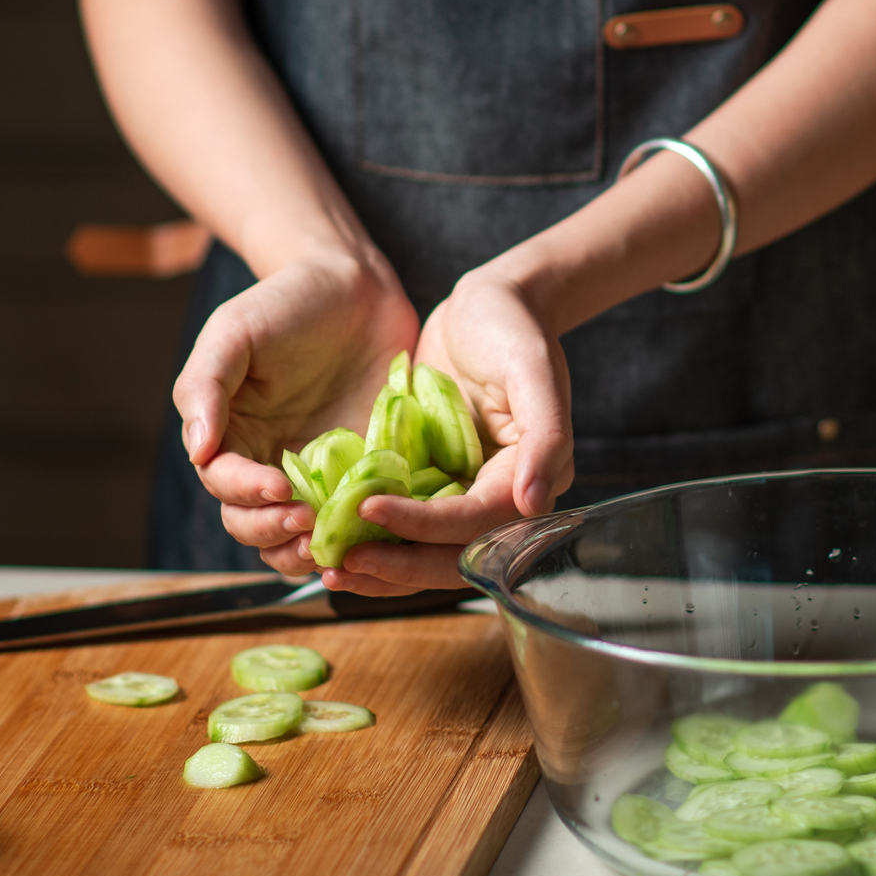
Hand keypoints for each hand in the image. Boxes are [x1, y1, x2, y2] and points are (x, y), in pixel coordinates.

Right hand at [179, 250, 418, 578]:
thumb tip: (197, 451)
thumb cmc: (286, 301)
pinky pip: (353, 517)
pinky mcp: (363, 471)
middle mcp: (268, 460)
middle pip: (253, 523)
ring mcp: (318, 472)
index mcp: (230, 433)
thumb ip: (206, 386)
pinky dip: (356, 534)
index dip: (246, 494)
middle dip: (273, 532)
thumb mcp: (235, 331)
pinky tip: (373, 531)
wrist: (355, 285)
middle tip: (307, 520)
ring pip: (296, 536)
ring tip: (331, 542)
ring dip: (306, 549)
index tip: (279, 488)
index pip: (224, 483)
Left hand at [323, 266, 575, 595]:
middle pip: (451, 556)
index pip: (474, 523)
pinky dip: (374, 539)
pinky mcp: (433, 481)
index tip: (369, 510)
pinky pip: (405, 525)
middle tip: (341, 565)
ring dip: (381, 569)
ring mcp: (462, 492)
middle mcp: (498, 498)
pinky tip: (333, 540)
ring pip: (426, 553)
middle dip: (398, 567)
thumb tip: (534, 502)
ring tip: (330, 570)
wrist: (488, 305)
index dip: (423, 526)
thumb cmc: (514, 328)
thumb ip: (545, 436)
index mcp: (528, 478)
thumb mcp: (532, 370)